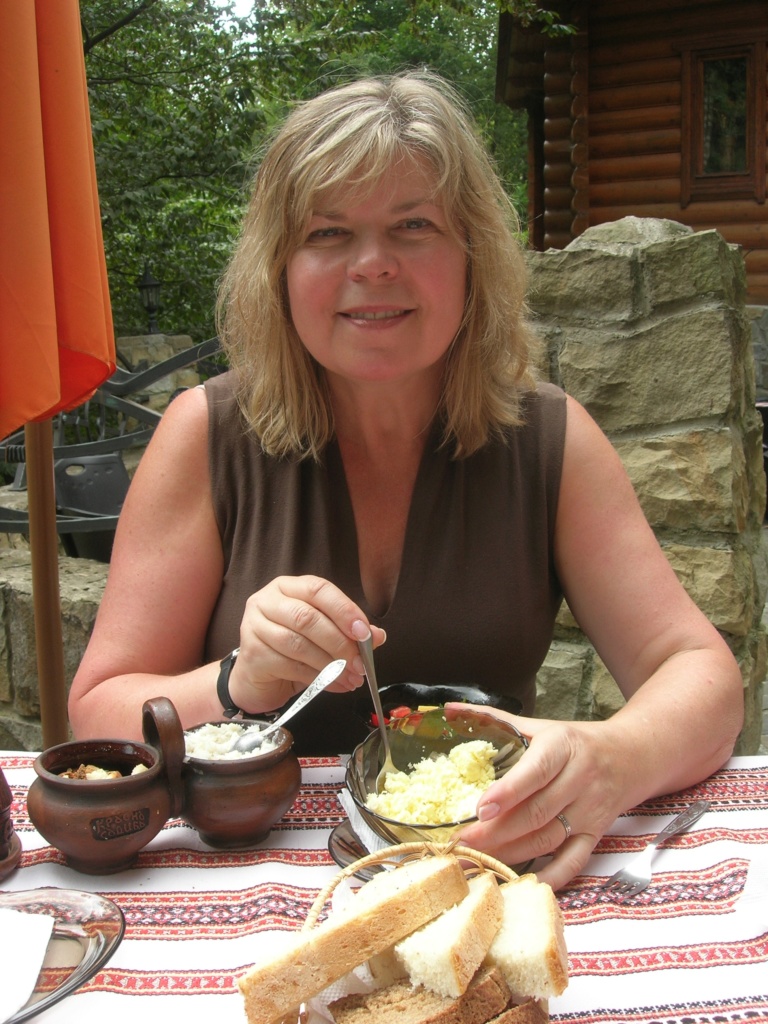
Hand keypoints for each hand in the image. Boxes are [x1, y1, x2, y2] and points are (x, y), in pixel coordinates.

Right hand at [226, 575, 385, 712]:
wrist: (258, 678)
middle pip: (307, 618)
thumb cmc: (292, 650)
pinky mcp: (251, 654)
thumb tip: (378, 636)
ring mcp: (254, 626)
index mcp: (288, 587)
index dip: (344, 609)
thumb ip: (349, 632)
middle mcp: (267, 601)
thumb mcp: (323, 635)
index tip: (365, 632)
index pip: (318, 589)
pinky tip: (334, 684)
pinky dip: (318, 678)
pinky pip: (290, 666)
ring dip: (331, 664)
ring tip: (351, 678)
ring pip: (299, 644)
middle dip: (339, 643)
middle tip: (361, 664)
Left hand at [455, 704, 630, 889]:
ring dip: (510, 854)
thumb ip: (494, 720)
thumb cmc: (575, 742)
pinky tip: (520, 883)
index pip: (535, 772)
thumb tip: (450, 709)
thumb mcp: (540, 726)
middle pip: (536, 813)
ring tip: (477, 860)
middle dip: (496, 832)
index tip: (480, 808)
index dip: (508, 792)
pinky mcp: (596, 835)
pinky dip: (548, 877)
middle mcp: (579, 779)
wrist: (630, 756)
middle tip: (462, 842)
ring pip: (548, 839)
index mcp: (562, 747)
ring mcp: (589, 811)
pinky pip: (573, 862)